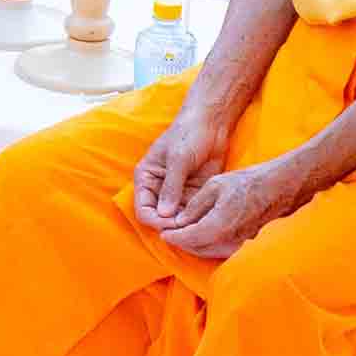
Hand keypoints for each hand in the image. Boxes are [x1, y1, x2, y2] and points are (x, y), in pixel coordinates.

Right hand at [126, 99, 232, 235]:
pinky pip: (192, 214)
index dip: (157, 221)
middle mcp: (159, 189)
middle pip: (160, 218)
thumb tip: (164, 215)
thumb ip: (171, 187)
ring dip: (187, 226)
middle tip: (191, 229)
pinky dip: (198, 220)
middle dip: (173, 227)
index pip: (144, 209)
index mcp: (146, 178)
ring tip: (201, 227)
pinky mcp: (193, 195)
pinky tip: (208, 222)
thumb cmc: (188, 135)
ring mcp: (177, 194)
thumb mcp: (178, 159)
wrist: (211, 126)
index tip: (175, 225)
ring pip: (177, 219)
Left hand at [150, 154, 296, 265]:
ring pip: (210, 252)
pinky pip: (222, 250)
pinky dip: (208, 245)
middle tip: (170, 234)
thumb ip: (195, 206)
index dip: (174, 236)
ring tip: (182, 234)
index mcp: (219, 226)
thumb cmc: (246, 183)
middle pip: (198, 249)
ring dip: (194, 245)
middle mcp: (230, 241)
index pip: (189, 238)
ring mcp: (240, 245)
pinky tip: (202, 235)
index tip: (163, 233)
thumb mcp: (214, 186)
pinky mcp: (246, 245)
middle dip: (182, 242)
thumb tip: (180, 222)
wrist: (279, 189)